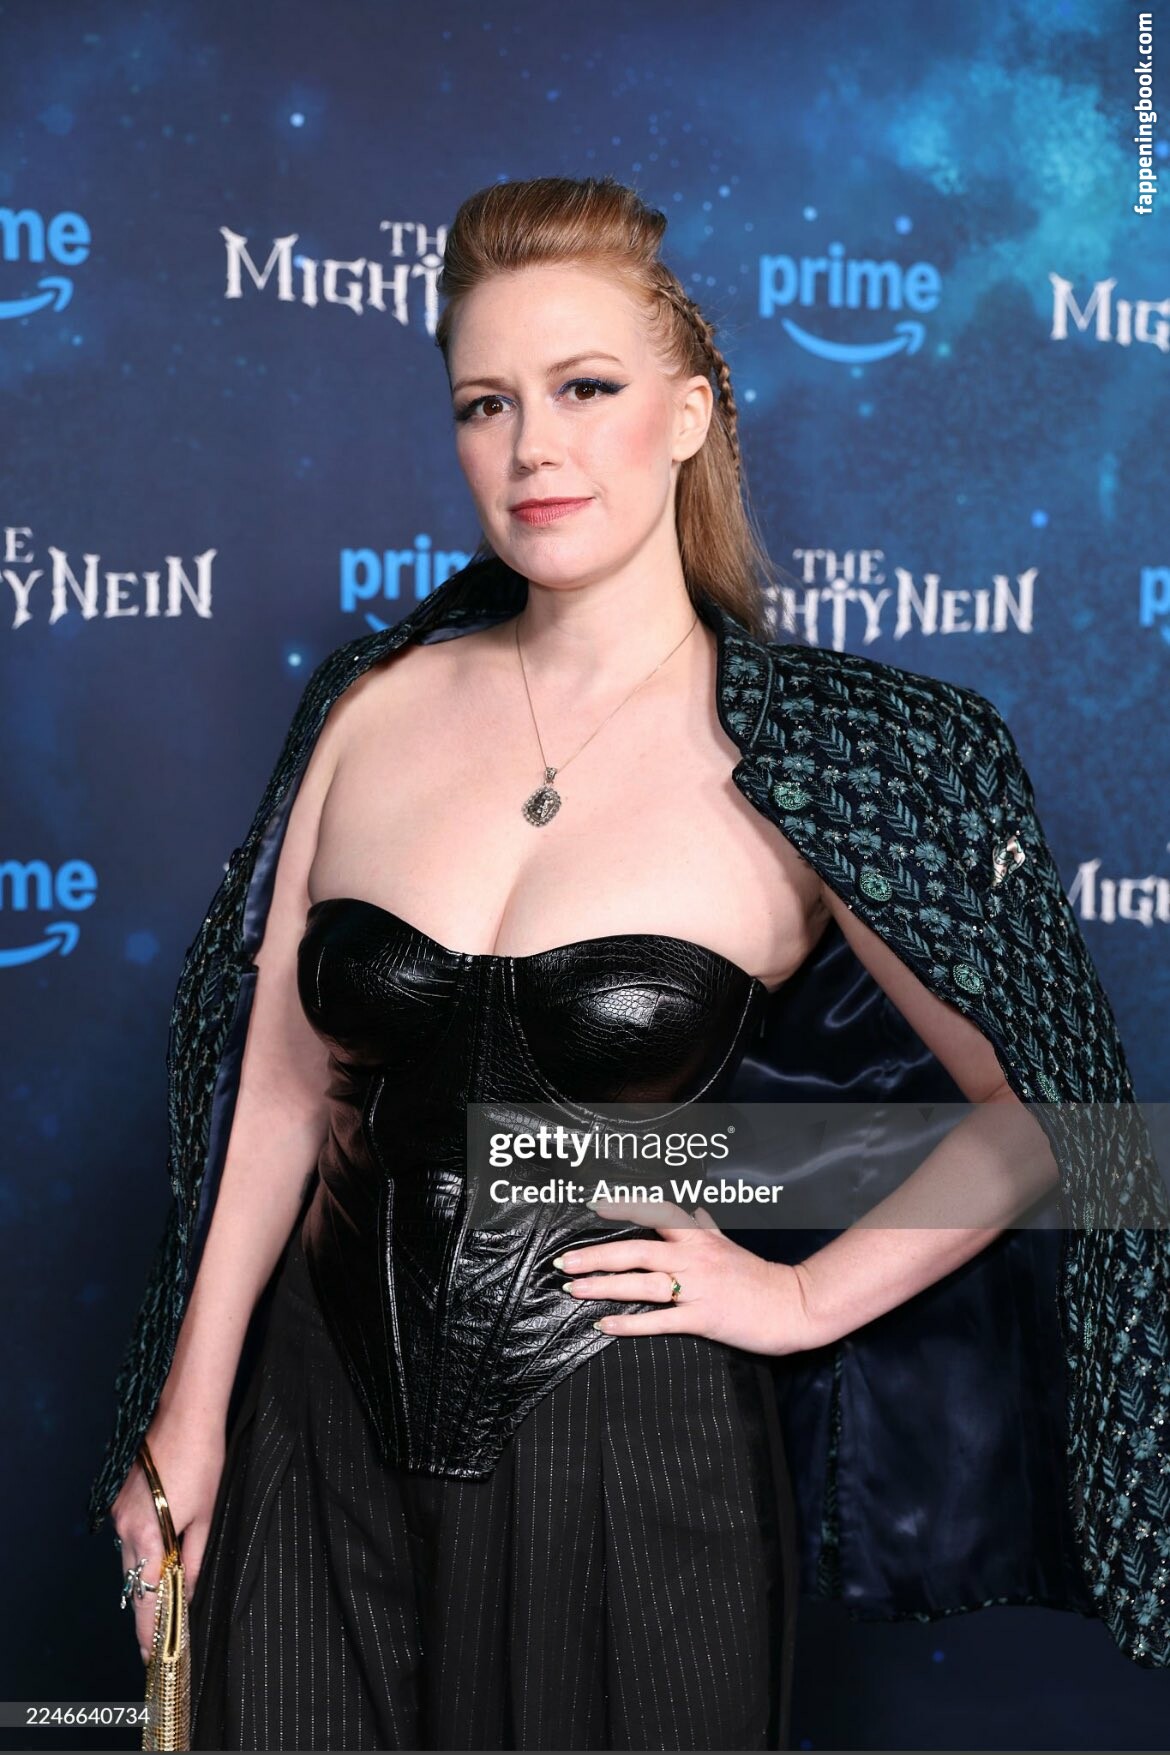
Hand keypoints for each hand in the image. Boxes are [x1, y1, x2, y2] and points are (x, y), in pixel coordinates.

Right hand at [109, 1408, 225, 1662]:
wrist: (185, 1414)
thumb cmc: (203, 1461)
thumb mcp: (207, 1514)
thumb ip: (194, 1557)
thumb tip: (189, 1591)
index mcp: (148, 1535)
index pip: (146, 1595)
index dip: (149, 1629)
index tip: (152, 1656)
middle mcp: (125, 1528)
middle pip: (133, 1580)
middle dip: (147, 1607)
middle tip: (159, 1638)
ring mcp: (118, 1512)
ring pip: (130, 1558)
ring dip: (144, 1576)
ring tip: (162, 1602)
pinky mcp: (119, 1498)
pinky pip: (128, 1536)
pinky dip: (141, 1550)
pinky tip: (156, 1557)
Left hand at [555, 1197, 823, 1355]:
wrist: (791, 1305)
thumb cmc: (758, 1277)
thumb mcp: (729, 1245)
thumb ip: (707, 1229)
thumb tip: (694, 1212)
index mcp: (698, 1239)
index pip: (656, 1216)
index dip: (625, 1210)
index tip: (595, 1208)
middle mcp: (693, 1258)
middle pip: (636, 1252)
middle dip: (596, 1256)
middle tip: (564, 1262)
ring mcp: (697, 1288)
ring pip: (641, 1285)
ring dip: (604, 1287)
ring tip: (573, 1290)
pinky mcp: (702, 1318)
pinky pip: (659, 1321)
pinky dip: (630, 1324)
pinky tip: (605, 1325)